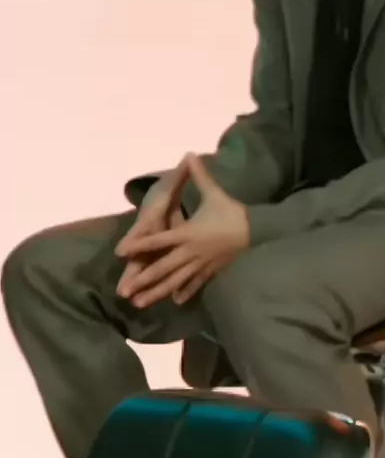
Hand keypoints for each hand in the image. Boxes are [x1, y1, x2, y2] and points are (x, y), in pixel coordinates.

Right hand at [116, 157, 189, 295]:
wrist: (159, 198)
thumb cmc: (165, 192)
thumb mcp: (172, 184)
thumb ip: (181, 174)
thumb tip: (189, 155)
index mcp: (153, 221)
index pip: (142, 231)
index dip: (132, 240)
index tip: (121, 251)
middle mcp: (150, 238)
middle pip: (139, 259)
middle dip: (131, 274)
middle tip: (122, 291)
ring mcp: (153, 250)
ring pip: (146, 270)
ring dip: (141, 285)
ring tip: (134, 302)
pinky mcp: (159, 257)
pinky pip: (161, 274)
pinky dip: (163, 286)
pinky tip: (161, 302)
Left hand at [117, 154, 249, 306]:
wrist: (257, 231)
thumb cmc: (233, 211)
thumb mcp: (214, 193)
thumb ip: (199, 175)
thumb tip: (190, 154)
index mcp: (187, 233)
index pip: (158, 240)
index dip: (139, 245)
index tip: (121, 253)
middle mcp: (190, 252)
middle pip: (163, 268)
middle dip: (144, 280)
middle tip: (126, 293)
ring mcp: (201, 264)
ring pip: (175, 281)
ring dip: (158, 292)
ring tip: (142, 304)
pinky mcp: (212, 270)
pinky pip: (196, 283)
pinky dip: (186, 292)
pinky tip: (176, 301)